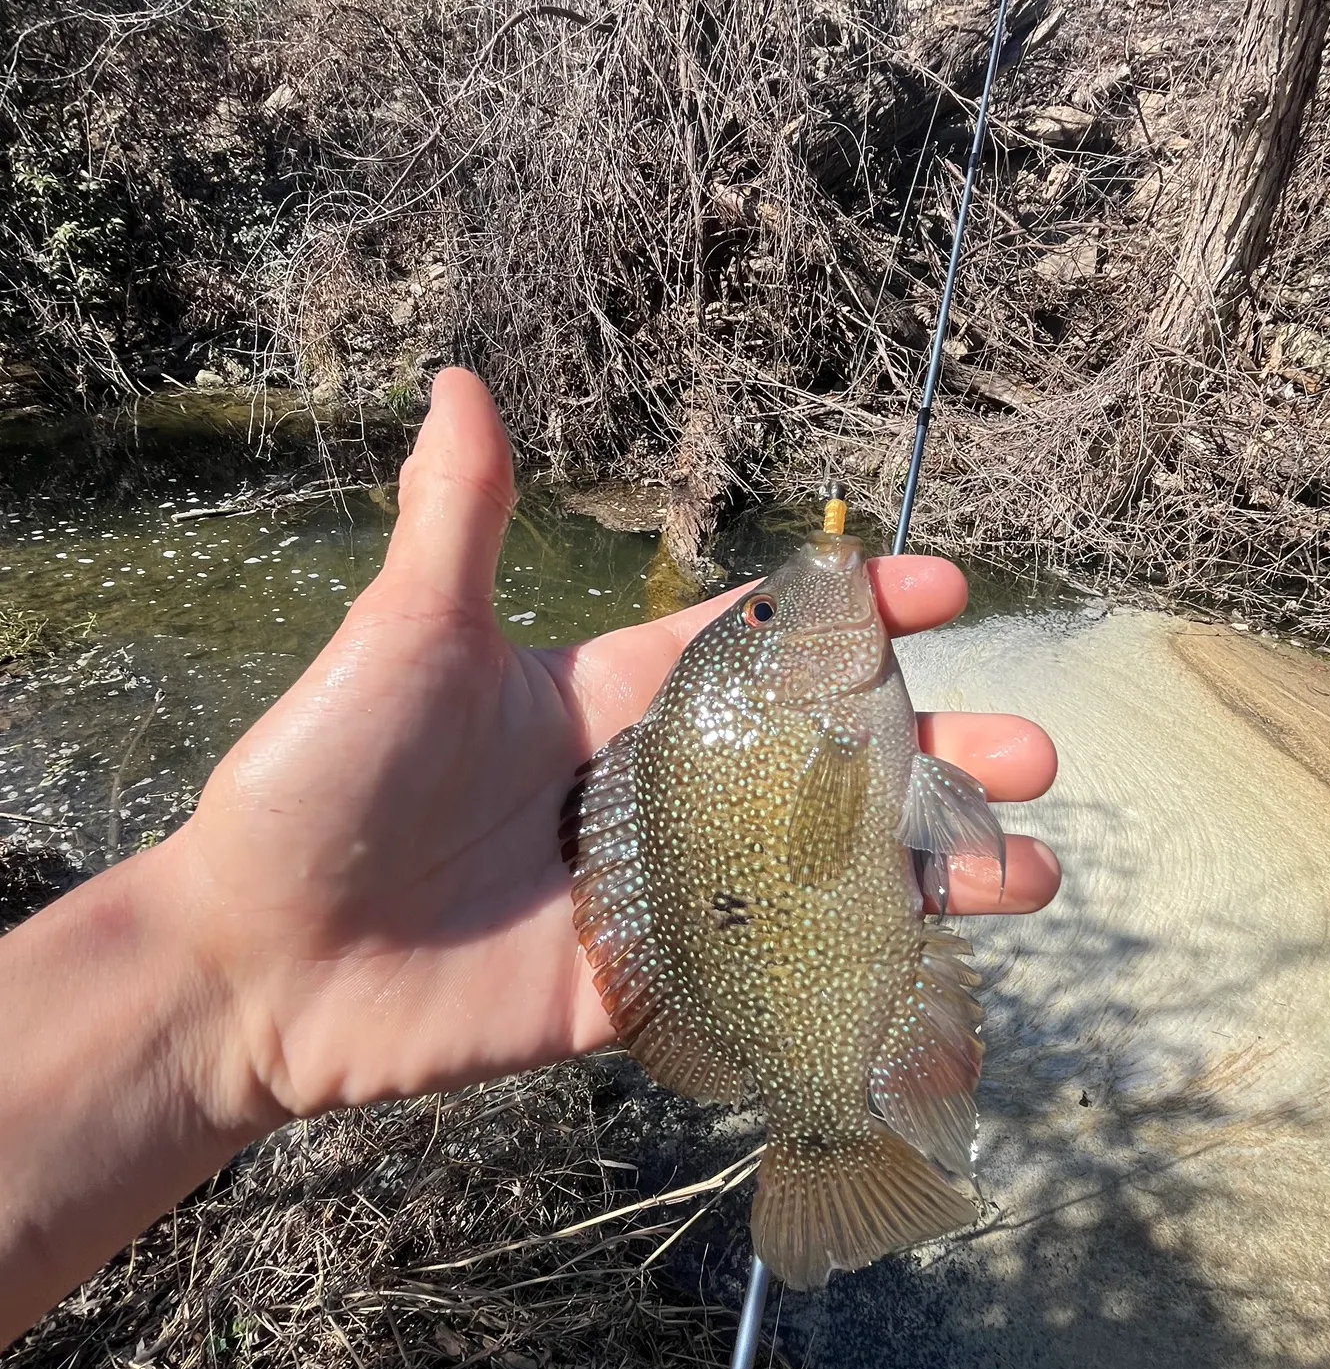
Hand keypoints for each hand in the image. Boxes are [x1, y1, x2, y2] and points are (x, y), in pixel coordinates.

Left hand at [168, 369, 1060, 1127]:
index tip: (947, 588)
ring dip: (927, 868)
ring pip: (820, 874)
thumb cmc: (319, 783)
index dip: (854, 616)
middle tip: (1033, 752)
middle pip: (824, 765)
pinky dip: (856, 969)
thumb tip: (461, 380)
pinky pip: (767, 975)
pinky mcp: (643, 988)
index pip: (762, 646)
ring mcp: (657, 893)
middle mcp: (650, 790)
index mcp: (610, 697)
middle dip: (933, 754)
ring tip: (1031, 867)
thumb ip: (456, 523)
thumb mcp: (400, 641)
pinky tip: (938, 966)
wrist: (256, 961)